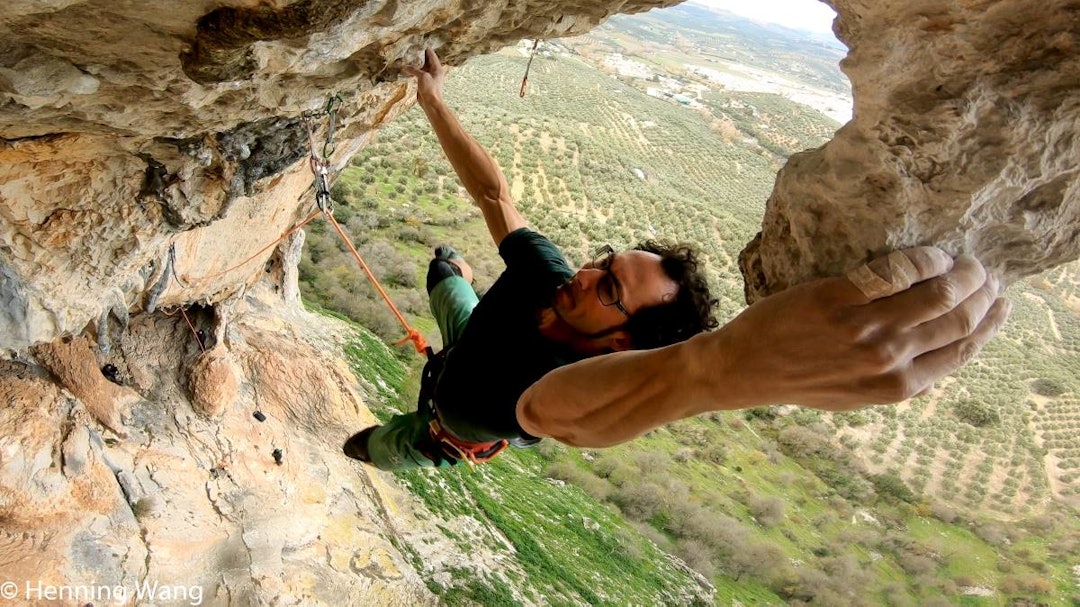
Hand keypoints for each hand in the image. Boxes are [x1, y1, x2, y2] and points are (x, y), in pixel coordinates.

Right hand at [403, 48, 445, 107]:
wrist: (431, 103)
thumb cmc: (430, 89)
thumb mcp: (422, 76)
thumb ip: (414, 70)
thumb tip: (405, 67)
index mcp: (437, 67)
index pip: (431, 54)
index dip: (424, 48)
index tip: (417, 43)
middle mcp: (434, 71)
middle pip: (426, 59)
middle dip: (418, 55)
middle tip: (410, 49)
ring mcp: (429, 76)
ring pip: (421, 66)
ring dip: (415, 63)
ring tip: (407, 57)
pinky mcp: (424, 82)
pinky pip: (418, 73)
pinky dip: (413, 70)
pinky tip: (407, 68)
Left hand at [716, 247, 1010, 409]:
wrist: (743, 369)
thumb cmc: (799, 379)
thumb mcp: (855, 394)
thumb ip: (897, 378)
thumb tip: (938, 356)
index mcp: (897, 387)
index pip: (961, 351)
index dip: (988, 324)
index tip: (1000, 304)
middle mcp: (887, 359)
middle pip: (957, 320)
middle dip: (981, 293)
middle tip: (988, 274)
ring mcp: (864, 328)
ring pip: (935, 294)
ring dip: (960, 272)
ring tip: (965, 260)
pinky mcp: (838, 299)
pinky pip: (896, 272)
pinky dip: (922, 259)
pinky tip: (931, 253)